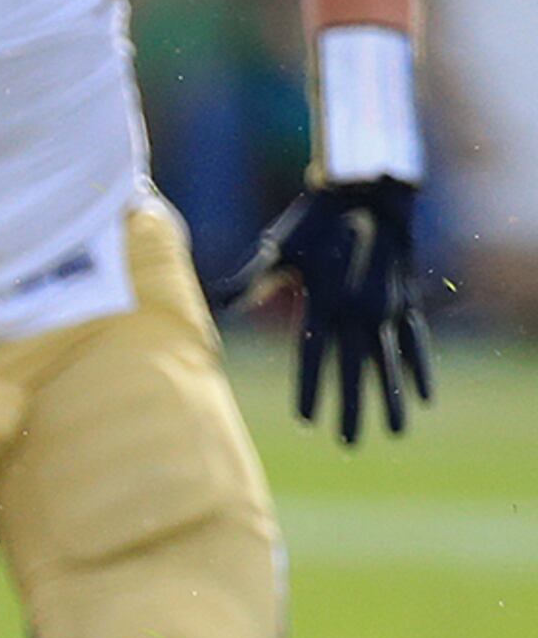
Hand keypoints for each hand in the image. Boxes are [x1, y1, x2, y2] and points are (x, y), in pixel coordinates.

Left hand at [221, 180, 433, 442]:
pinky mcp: (405, 302)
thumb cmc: (314, 222)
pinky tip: (425, 398)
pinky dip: (420, 370)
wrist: (368, 193)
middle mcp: (358, 309)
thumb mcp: (278, 248)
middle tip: (349, 444)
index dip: (310, 386)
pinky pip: (415, 343)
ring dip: (393, 398)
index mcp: (324, 300)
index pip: (313, 354)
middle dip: (352, 407)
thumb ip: (249, 280)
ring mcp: (386, 307)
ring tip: (394, 432)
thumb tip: (213, 302)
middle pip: (354, 369)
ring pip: (390, 362)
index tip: (306, 419)